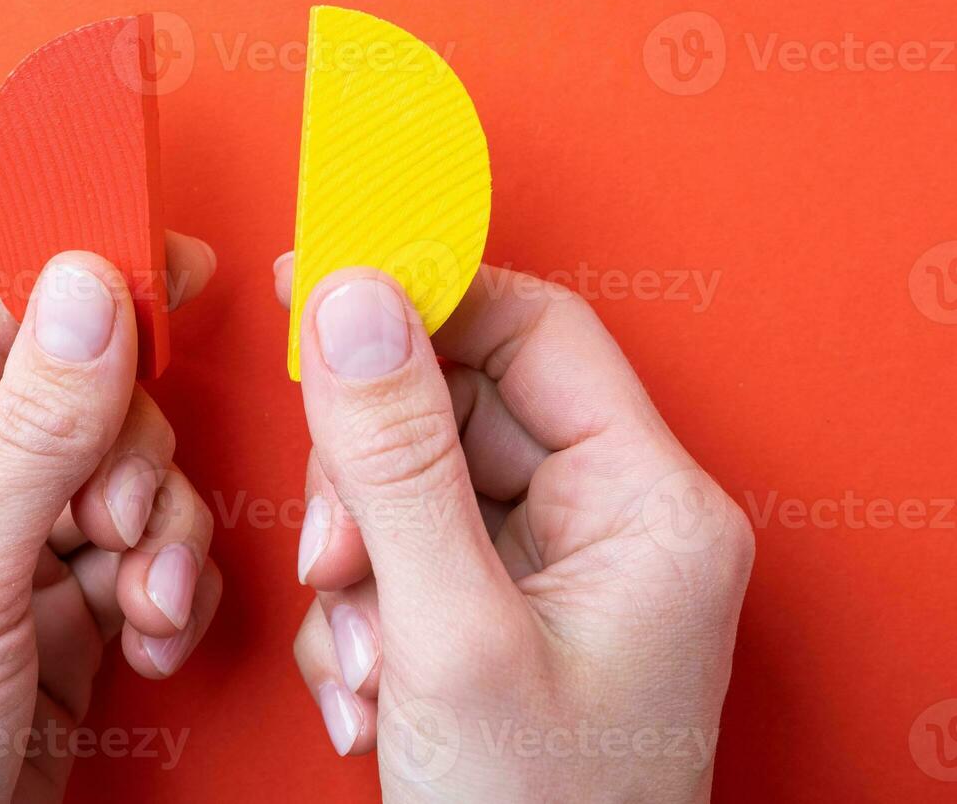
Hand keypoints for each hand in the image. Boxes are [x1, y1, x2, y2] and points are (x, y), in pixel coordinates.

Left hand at [0, 236, 221, 803]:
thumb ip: (34, 436)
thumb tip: (88, 294)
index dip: (68, 280)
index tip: (164, 265)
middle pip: (75, 394)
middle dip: (124, 454)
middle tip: (120, 514)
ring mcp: (5, 552)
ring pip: (125, 475)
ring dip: (156, 533)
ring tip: (137, 596)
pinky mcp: (62, 614)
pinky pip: (143, 555)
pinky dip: (165, 589)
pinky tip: (146, 635)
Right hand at [277, 256, 753, 801]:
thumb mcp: (447, 632)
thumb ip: (394, 457)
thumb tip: (349, 302)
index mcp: (649, 504)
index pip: (533, 330)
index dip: (422, 297)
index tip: (318, 284)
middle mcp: (614, 522)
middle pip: (461, 405)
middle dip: (371, 473)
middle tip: (332, 543)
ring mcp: (558, 570)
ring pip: (419, 479)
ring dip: (360, 553)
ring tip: (364, 649)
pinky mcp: (505, 611)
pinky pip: (412, 546)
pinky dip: (368, 602)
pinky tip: (371, 683)